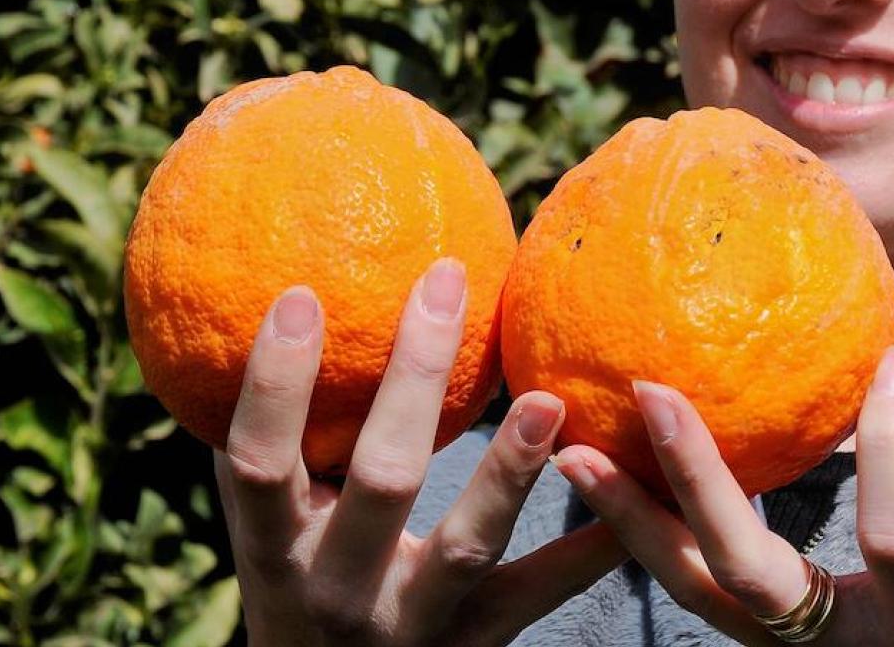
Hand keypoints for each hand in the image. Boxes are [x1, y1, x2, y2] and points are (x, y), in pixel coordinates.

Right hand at [214, 258, 626, 645]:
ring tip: (551, 398)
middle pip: (382, 477)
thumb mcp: (267, 527)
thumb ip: (272, 441)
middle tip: (446, 283)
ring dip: (509, 468)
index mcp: (276, 550)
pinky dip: (592, 544)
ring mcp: (416, 621)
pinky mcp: (478, 641)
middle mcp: (340, 590)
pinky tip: (637, 483)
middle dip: (415, 378)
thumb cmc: (295, 580)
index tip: (301, 292)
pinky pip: (541, 590)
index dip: (274, 383)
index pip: (256, 463)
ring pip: (468, 542)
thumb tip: (275, 294)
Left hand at [551, 344, 893, 644]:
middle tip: (648, 389)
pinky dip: (634, 536)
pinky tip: (589, 467)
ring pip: (686, 595)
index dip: (889, 457)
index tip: (886, 362)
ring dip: (627, 517)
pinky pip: (681, 594)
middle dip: (699, 488)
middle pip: (748, 580)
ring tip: (571, 438)